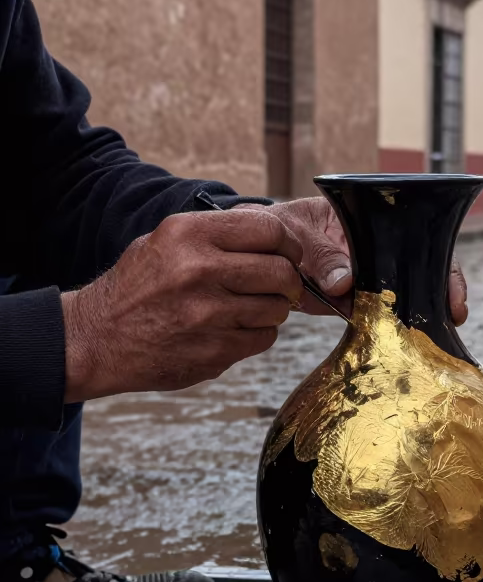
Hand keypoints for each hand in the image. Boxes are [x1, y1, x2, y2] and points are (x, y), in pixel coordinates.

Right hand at [62, 208, 302, 402]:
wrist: (97, 339)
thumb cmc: (136, 287)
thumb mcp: (165, 241)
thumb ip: (216, 234)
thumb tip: (272, 234)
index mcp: (189, 235)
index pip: (268, 230)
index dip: (287, 244)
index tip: (287, 254)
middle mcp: (200, 270)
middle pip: (281, 272)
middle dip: (287, 280)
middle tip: (279, 285)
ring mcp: (208, 315)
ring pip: (278, 309)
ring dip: (272, 309)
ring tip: (247, 308)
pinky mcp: (214, 352)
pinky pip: (263, 338)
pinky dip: (256, 335)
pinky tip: (232, 329)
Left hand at [268, 197, 468, 325]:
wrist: (255, 252)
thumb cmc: (279, 228)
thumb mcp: (297, 232)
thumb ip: (320, 255)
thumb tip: (344, 284)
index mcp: (372, 222)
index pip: (420, 237)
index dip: (442, 262)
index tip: (449, 290)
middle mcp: (379, 250)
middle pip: (424, 269)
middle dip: (442, 293)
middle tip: (452, 317)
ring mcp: (368, 277)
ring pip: (403, 297)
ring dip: (418, 317)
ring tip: (433, 339)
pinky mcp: (353, 302)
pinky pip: (377, 317)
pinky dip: (389, 332)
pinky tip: (401, 347)